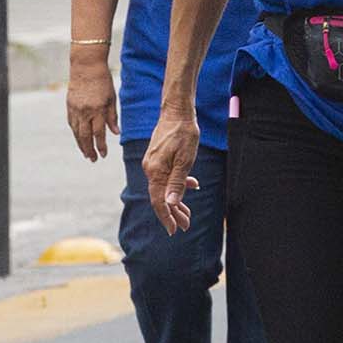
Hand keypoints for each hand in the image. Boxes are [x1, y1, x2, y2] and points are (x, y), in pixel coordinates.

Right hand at [65, 51, 118, 160]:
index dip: (101, 146)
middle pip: (85, 136)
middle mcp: (85, 112)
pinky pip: (71, 124)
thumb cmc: (103, 81)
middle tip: (93, 159)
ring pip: (76, 132)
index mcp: (97, 109)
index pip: (99, 133)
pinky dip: (75, 133)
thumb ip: (112, 117)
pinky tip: (79, 139)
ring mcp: (75, 109)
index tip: (104, 155)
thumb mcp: (112, 98)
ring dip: (81, 144)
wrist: (86, 67)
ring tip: (86, 154)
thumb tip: (116, 133)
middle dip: (89, 150)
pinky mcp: (69, 106)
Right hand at [143, 107, 200, 234]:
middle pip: (160, 197)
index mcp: (155, 172)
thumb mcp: (185, 160)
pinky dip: (178, 184)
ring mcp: (153, 163)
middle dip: (174, 213)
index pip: (159, 202)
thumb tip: (170, 204)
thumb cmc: (183, 134)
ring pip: (163, 188)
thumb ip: (177, 182)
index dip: (167, 217)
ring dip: (176, 201)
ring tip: (187, 213)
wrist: (176, 112)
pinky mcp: (158, 158)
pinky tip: (192, 186)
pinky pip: (166, 177)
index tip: (175, 231)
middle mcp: (150, 169)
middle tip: (186, 226)